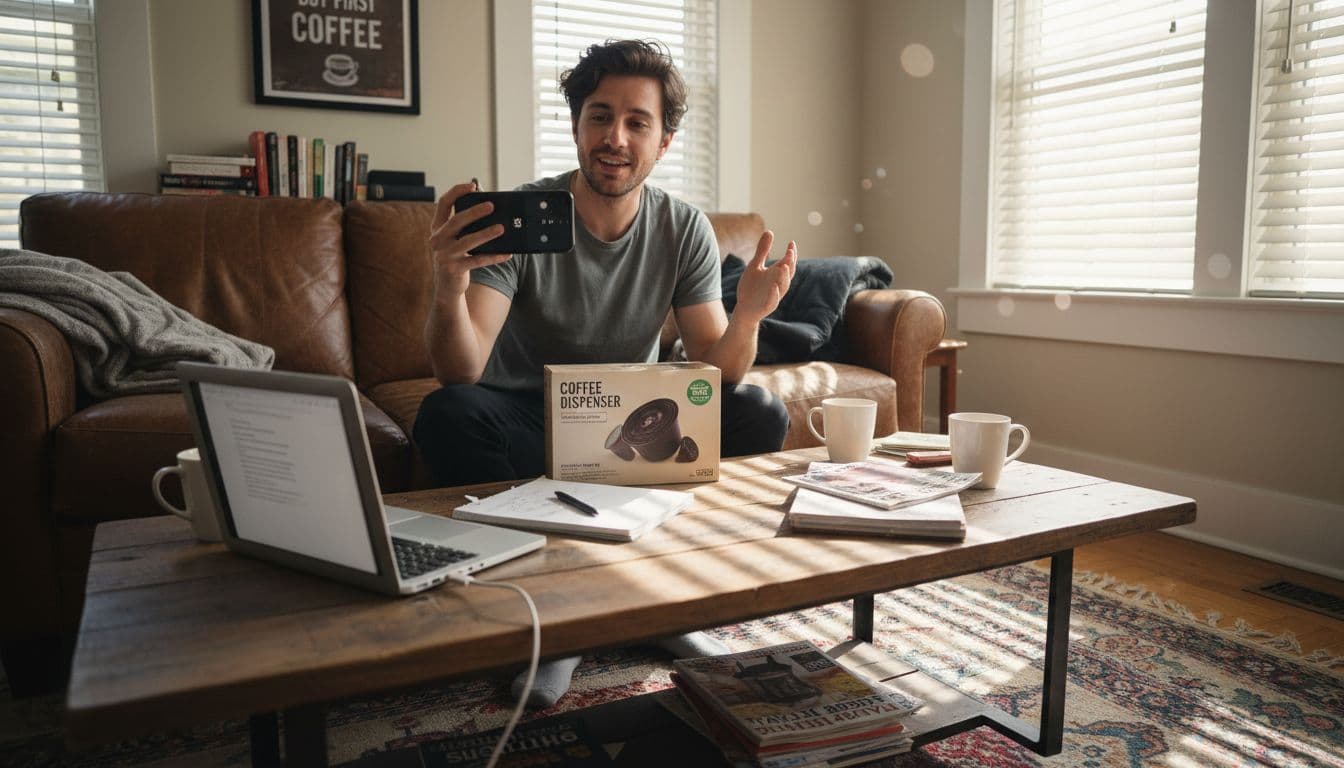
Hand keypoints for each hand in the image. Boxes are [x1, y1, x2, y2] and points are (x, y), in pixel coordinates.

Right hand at [426, 181, 508, 297]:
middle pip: (456, 221)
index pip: (443, 203)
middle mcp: (437, 240)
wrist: (447, 288)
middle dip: (474, 212)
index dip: (456, 192)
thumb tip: (489, 207)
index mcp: (437, 228)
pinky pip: (477, 261)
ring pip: (467, 241)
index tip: (472, 185)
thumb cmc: (456, 258)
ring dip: (486, 234)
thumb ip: (465, 226)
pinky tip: (507, 253)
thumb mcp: (455, 240)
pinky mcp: (454, 269)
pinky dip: (494, 257)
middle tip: (491, 206)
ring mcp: (444, 255)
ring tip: (502, 228)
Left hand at [733, 230, 796, 323]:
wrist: (743, 309)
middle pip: (788, 273)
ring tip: (783, 266)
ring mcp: (774, 296)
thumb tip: (770, 231)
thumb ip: (762, 251)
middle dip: (790, 263)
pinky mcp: (767, 306)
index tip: (791, 243)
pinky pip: (772, 301)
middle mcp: (778, 284)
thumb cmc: (751, 287)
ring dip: (784, 277)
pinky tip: (773, 287)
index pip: (788, 262)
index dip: (791, 253)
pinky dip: (773, 294)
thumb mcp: (755, 265)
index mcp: (776, 274)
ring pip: (783, 287)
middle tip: (790, 252)